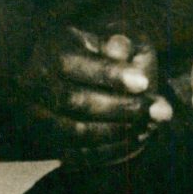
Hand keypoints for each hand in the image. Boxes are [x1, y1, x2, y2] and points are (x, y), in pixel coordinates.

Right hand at [27, 29, 171, 169]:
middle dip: (120, 107)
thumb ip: (122, 43)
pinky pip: (75, 153)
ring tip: (151, 125)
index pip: (70, 63)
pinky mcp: (46, 142)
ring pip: (73, 131)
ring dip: (117, 131)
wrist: (85, 80)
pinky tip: (137, 139)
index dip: (108, 74)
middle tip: (158, 110)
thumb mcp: (117, 40)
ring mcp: (36, 115)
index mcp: (51, 49)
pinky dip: (109, 150)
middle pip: (72, 100)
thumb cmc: (108, 56)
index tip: (143, 82)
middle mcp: (34, 83)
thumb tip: (118, 48)